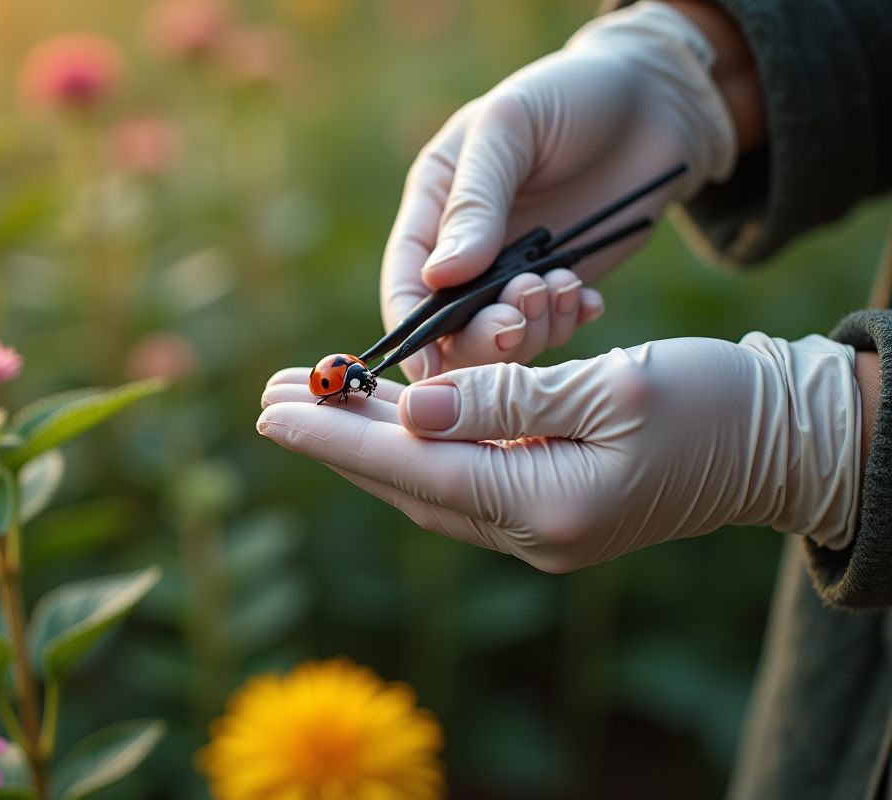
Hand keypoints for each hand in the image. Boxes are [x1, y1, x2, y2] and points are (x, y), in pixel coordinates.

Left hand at [259, 333, 859, 571]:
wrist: (784, 442)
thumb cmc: (716, 404)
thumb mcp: (615, 386)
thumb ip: (505, 400)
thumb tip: (410, 408)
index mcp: (550, 508)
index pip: (415, 473)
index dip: (336, 439)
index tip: (271, 408)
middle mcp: (534, 531)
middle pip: (407, 484)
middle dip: (334, 439)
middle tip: (268, 395)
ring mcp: (539, 526)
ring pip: (426, 482)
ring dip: (366, 440)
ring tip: (309, 395)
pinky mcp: (548, 506)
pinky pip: (459, 477)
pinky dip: (415, 444)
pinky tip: (382, 413)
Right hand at [384, 1, 736, 379]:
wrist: (655, 100)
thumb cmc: (570, 94)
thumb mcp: (509, 130)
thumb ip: (474, 202)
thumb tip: (440, 277)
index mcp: (434, 205)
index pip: (405, 280)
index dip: (411, 331)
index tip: (427, 370)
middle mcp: (466, 247)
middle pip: (449, 325)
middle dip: (479, 335)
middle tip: (517, 320)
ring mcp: (514, 270)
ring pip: (501, 337)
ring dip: (530, 328)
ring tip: (563, 286)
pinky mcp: (561, 283)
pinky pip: (552, 329)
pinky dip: (567, 324)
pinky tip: (587, 300)